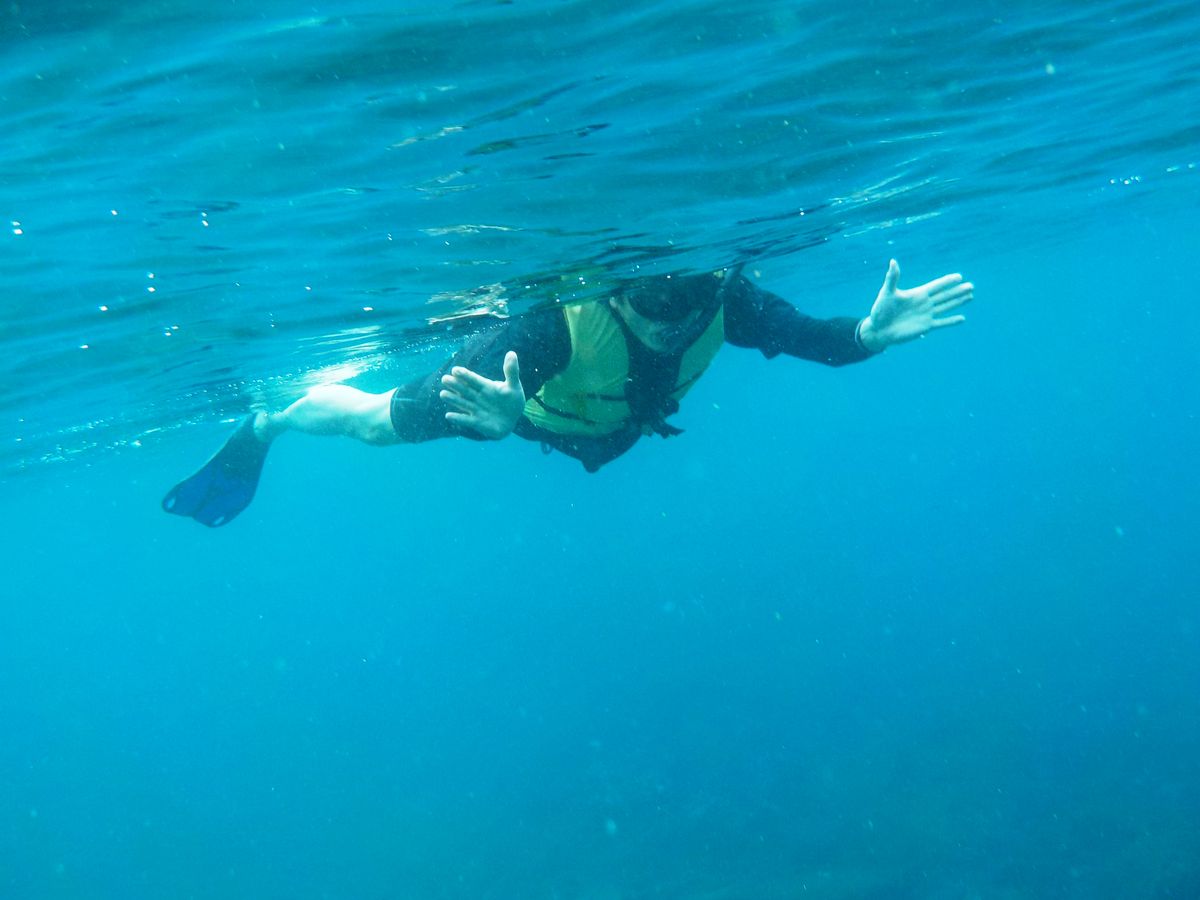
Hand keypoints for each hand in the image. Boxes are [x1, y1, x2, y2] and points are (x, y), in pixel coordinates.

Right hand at [440, 351, 525, 438]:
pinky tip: (449, 415)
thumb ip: (511, 371)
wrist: (512, 420)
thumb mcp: (514, 386)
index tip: (455, 370)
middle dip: (455, 385)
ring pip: (463, 403)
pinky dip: (458, 418)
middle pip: (465, 390)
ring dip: (453, 399)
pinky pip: (466, 420)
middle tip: (445, 379)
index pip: (473, 379)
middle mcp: (478, 397)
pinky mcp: (476, 422)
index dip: (465, 375)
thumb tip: (511, 353)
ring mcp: (476, 409)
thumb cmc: (512, 401)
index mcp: (485, 386)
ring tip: (443, 394)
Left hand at [858, 259, 972, 351]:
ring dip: (958, 302)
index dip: (947, 281)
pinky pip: (941, 323)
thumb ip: (892, 278)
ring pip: (946, 307)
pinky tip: (962, 319)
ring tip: (971, 296)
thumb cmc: (880, 310)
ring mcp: (926, 315)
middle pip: (945, 295)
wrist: (879, 330)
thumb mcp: (886, 293)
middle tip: (971, 286)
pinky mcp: (925, 327)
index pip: (936, 286)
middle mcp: (924, 303)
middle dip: (958, 291)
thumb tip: (893, 261)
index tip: (959, 276)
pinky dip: (951, 321)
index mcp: (917, 294)